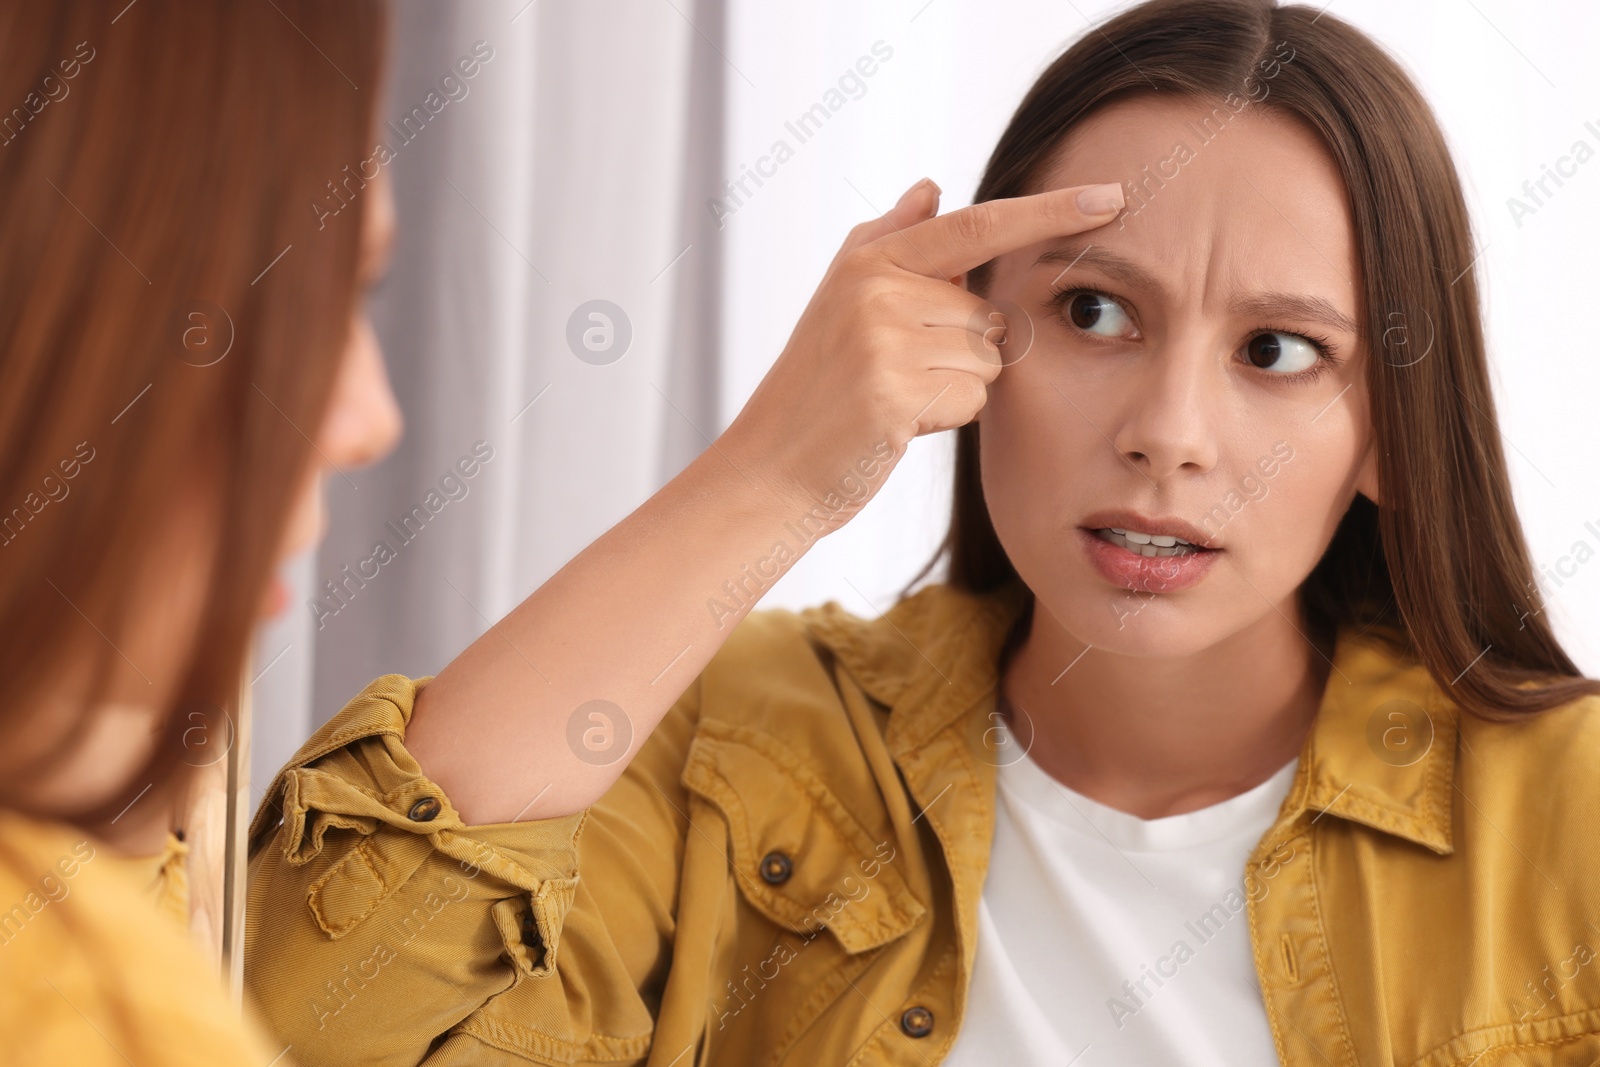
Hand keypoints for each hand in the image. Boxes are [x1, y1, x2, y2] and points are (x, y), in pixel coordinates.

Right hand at [719, 176, 1126, 530]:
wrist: (770, 467)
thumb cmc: (815, 388)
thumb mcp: (841, 299)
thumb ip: (891, 239)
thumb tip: (933, 187)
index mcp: (869, 260)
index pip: (976, 225)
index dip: (1047, 211)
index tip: (1112, 197)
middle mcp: (878, 290)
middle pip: (987, 314)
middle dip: (961, 351)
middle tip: (895, 375)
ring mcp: (884, 340)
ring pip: (985, 360)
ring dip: (953, 389)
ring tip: (892, 400)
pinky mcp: (895, 393)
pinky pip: (970, 400)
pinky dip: (942, 420)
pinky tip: (894, 425)